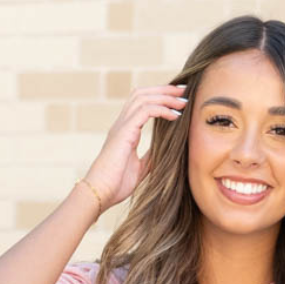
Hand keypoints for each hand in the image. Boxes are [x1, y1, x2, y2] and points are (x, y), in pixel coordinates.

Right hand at [83, 80, 187, 210]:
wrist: (101, 193)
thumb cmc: (116, 184)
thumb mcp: (140, 168)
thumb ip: (150, 157)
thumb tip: (165, 151)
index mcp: (125, 131)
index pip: (141, 104)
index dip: (159, 98)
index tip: (178, 101)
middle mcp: (122, 124)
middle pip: (142, 94)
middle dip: (164, 90)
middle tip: (184, 91)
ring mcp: (122, 126)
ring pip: (143, 98)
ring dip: (165, 97)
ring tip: (182, 101)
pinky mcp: (124, 131)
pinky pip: (145, 110)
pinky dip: (161, 109)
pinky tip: (174, 115)